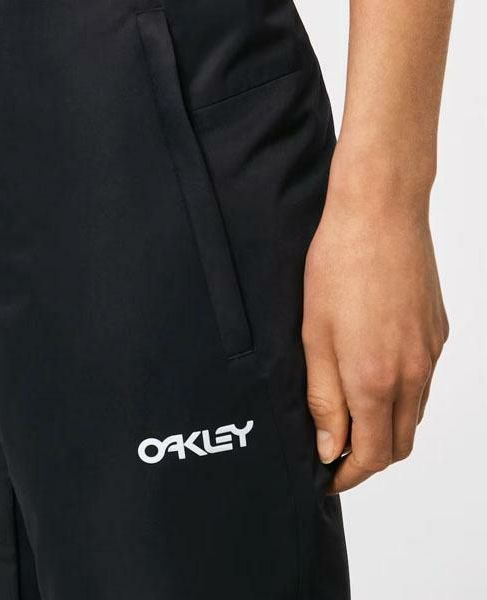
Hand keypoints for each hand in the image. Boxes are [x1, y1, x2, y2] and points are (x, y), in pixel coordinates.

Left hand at [303, 149, 448, 493]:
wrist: (380, 214)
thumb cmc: (338, 267)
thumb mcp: (314, 337)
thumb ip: (324, 398)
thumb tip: (331, 446)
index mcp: (375, 380)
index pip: (372, 454)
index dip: (349, 475)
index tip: (329, 478)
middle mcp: (413, 374)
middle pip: (400, 442)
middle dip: (369, 458)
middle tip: (337, 452)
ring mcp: (431, 353)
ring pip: (414, 414)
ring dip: (386, 428)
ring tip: (353, 419)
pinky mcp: (438, 333)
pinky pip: (424, 382)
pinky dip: (401, 397)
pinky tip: (376, 379)